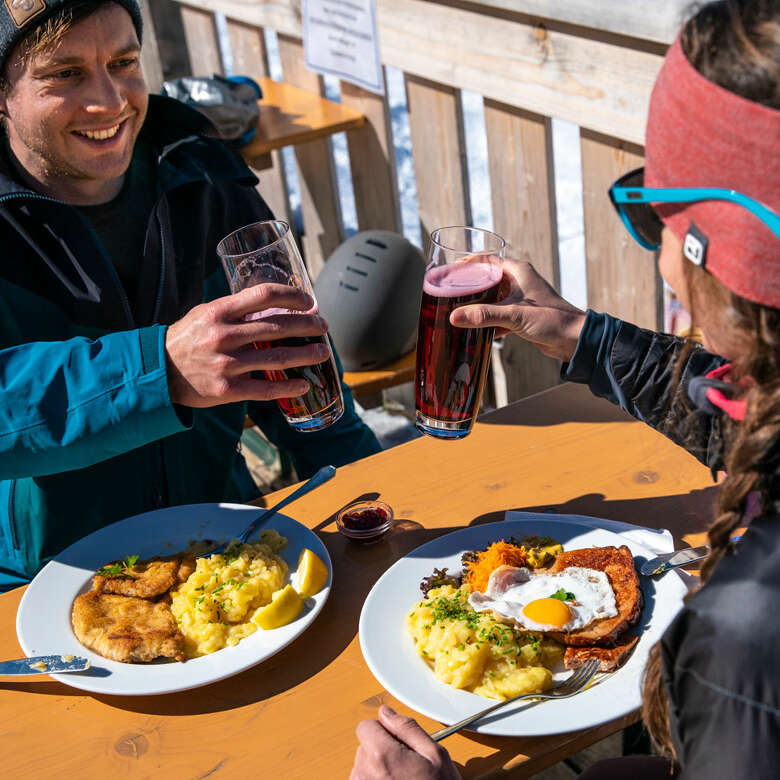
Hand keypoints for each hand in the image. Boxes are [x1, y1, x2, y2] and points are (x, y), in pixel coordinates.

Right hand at [165, 283, 329, 406]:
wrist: (157, 373)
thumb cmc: (187, 339)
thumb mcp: (205, 315)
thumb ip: (235, 311)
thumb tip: (273, 305)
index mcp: (219, 312)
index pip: (264, 295)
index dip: (292, 296)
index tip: (309, 302)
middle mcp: (224, 336)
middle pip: (277, 326)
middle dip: (307, 326)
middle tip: (323, 326)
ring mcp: (226, 364)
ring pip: (276, 358)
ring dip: (305, 355)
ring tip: (323, 353)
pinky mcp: (226, 390)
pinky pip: (265, 389)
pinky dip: (288, 388)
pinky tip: (303, 385)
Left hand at [350, 706, 460, 779]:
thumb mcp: (435, 755)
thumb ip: (407, 727)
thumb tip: (387, 713)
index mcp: (382, 755)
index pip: (365, 726)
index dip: (383, 731)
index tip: (397, 742)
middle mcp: (365, 773)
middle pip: (364, 746)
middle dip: (382, 750)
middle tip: (405, 766)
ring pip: (363, 766)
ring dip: (378, 770)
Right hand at [450, 259, 585, 361]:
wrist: (574, 340)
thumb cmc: (552, 320)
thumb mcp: (514, 315)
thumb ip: (484, 315)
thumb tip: (455, 317)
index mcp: (519, 271)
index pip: (488, 260)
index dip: (469, 263)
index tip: (451, 270)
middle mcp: (519, 282)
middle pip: (487, 279)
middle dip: (470, 286)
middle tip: (451, 292)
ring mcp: (520, 300)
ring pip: (492, 299)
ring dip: (477, 306)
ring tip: (458, 310)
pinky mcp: (522, 317)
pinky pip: (498, 315)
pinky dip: (487, 322)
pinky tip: (475, 330)